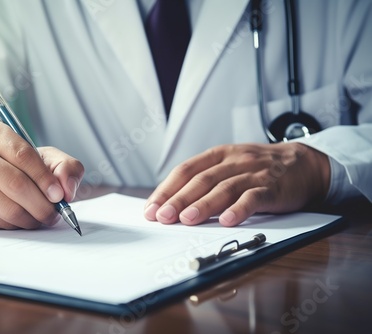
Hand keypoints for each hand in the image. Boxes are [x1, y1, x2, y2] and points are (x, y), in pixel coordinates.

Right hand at [0, 121, 83, 228]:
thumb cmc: (10, 167)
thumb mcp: (41, 158)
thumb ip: (64, 166)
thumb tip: (67, 188)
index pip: (24, 155)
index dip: (45, 179)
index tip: (59, 195)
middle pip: (16, 185)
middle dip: (42, 205)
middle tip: (53, 214)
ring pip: (7, 209)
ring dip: (30, 219)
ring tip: (38, 217)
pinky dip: (13, 227)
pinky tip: (17, 219)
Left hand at [144, 143, 329, 226]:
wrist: (303, 164)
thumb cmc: (258, 169)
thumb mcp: (229, 166)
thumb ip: (205, 181)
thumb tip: (172, 203)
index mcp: (218, 155)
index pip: (186, 170)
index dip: (166, 189)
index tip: (151, 208)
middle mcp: (233, 161)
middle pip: (201, 180)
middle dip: (178, 199)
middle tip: (162, 216)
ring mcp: (253, 173)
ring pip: (224, 188)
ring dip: (204, 205)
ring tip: (187, 219)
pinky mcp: (272, 187)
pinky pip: (254, 197)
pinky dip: (240, 209)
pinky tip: (228, 221)